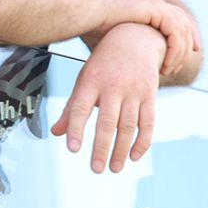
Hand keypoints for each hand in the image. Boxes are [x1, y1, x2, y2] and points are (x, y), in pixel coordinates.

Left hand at [50, 23, 161, 173]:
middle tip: (95, 169)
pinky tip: (134, 156)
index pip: (80, 107)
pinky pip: (148, 122)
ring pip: (128, 125)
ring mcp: (133, 90)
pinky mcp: (150, 94)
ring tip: (114, 168)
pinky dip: (142, 141)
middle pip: (106, 121)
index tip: (72, 149)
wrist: (135, 39)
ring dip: (121, 150)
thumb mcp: (84, 79)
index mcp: (91, 81)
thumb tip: (57, 133)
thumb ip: (72, 107)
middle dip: (101, 148)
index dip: (75, 128)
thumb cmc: (103, 64)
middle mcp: (113, 86)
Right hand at [100, 0, 198, 76]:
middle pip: (184, 23)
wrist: (88, 14)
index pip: (176, 20)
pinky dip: (173, 50)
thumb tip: (135, 63)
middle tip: (182, 65)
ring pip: (181, 30)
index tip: (186, 55)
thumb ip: (134, 45)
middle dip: (189, 43)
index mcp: (149, 6)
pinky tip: (165, 64)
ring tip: (169, 70)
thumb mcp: (121, 38)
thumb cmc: (96, 27)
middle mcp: (155, 2)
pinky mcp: (154, 9)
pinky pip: (174, 32)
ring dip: (178, 53)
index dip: (184, 38)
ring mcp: (156, 4)